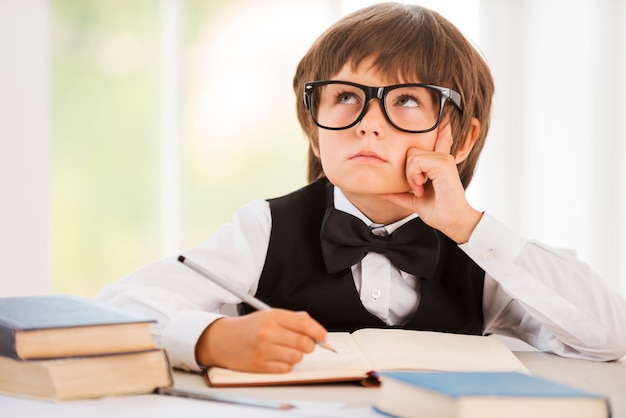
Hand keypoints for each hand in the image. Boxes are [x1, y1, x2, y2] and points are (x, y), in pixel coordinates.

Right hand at [195, 308, 327, 372]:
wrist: (222, 340)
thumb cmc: (249, 328)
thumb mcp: (269, 315)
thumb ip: (293, 319)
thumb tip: (317, 330)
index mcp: (272, 316)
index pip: (304, 323)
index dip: (318, 332)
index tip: (323, 337)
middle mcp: (267, 332)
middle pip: (303, 342)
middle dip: (310, 345)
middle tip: (306, 344)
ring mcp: (262, 349)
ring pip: (296, 357)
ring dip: (298, 356)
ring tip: (289, 350)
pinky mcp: (259, 365)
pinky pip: (285, 369)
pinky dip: (287, 366)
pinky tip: (279, 359)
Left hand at [380, 117, 481, 242]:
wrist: (453, 222)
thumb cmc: (439, 211)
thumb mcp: (414, 200)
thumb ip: (399, 194)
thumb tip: (382, 192)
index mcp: (437, 163)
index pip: (437, 138)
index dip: (439, 127)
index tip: (444, 115)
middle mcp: (441, 157)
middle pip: (410, 151)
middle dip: (408, 171)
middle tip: (416, 187)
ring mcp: (443, 159)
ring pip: (412, 156)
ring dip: (411, 175)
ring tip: (420, 188)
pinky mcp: (443, 164)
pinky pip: (417, 161)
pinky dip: (414, 176)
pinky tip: (422, 186)